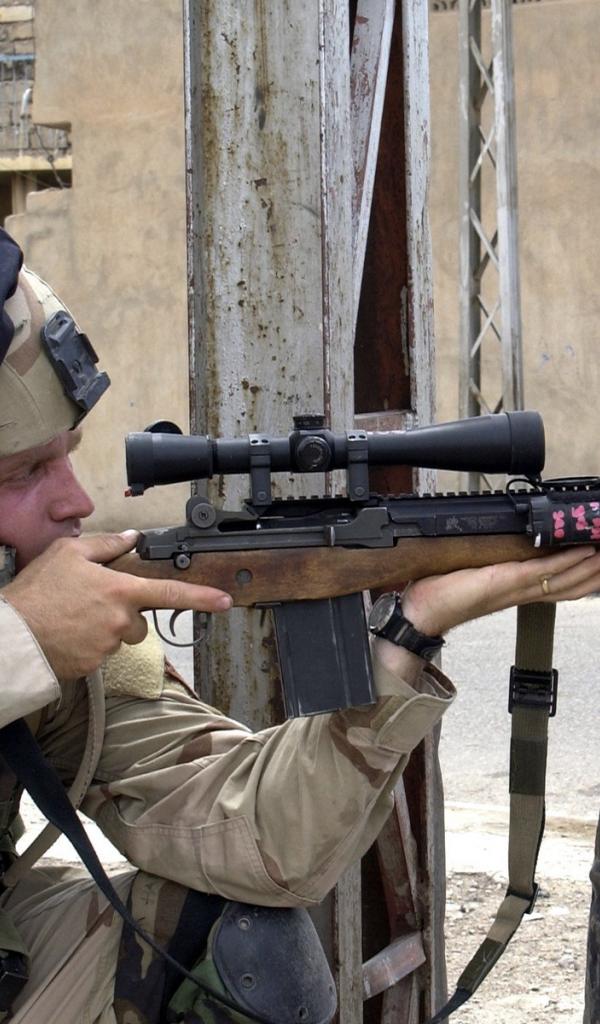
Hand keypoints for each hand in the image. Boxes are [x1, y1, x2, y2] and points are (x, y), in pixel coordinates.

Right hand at [3, 531, 232, 679]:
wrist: (14, 635)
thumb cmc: (38, 592)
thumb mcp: (69, 553)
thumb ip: (106, 545)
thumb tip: (131, 538)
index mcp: (121, 591)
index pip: (170, 593)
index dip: (202, 597)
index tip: (224, 601)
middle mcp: (121, 621)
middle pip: (139, 622)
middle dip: (124, 615)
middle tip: (90, 605)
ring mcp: (109, 646)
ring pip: (119, 638)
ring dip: (105, 630)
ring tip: (73, 618)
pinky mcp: (95, 665)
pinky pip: (101, 654)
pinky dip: (88, 645)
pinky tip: (68, 634)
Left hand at [401, 545, 599, 637]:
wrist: (421, 611)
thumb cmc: (440, 597)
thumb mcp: (471, 577)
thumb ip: (489, 567)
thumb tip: (494, 553)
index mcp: (514, 592)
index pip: (558, 585)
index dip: (583, 576)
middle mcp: (520, 592)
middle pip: (570, 585)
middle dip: (596, 573)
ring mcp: (515, 587)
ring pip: (563, 578)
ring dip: (589, 566)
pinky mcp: (505, 580)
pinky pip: (543, 570)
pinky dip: (567, 560)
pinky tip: (583, 551)